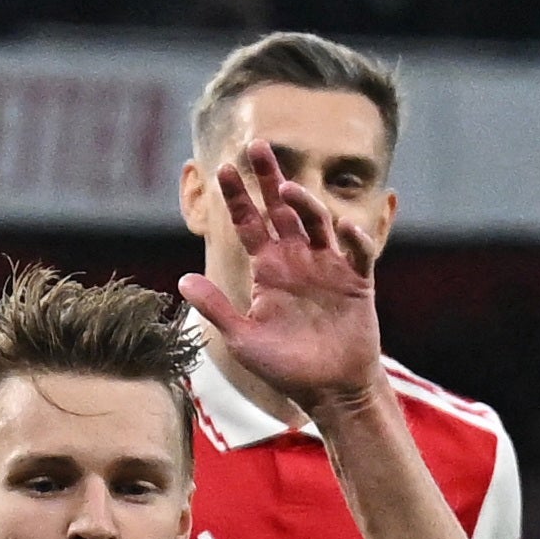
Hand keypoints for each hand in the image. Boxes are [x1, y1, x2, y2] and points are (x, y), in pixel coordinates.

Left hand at [181, 140, 381, 411]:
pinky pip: (357, 252)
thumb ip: (216, 307)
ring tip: (288, 189)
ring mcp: (329, 267)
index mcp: (270, 269)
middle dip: (270, 177)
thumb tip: (182, 280)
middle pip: (283, 209)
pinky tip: (344, 228)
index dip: (238, 197)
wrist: (331, 392)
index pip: (250, 224)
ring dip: (305, 203)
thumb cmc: (287, 369)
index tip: (224, 170)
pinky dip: (353, 238)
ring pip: (318, 222)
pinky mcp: (357, 282)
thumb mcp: (243, 338)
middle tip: (257, 146)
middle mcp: (298, 260)